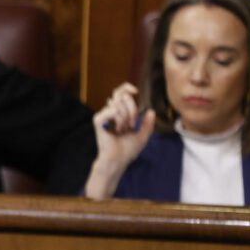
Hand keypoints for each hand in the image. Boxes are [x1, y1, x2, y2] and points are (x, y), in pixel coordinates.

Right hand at [86, 82, 156, 198]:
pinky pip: (112, 110)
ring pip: (119, 104)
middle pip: (122, 96)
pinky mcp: (98, 121)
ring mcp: (103, 116)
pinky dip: (119, 119)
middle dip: (132, 108)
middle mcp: (109, 113)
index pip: (119, 92)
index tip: (136, 91)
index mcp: (118, 114)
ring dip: (126, 117)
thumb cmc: (127, 151)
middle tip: (132, 124)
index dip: (126, 88)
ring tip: (122, 130)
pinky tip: (116, 130)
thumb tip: (151, 111)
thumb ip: (148, 124)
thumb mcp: (142, 136)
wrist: (118, 160)